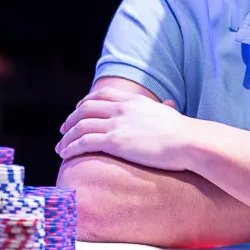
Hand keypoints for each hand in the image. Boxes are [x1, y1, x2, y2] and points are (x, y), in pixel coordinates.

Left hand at [56, 88, 194, 170]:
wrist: (189, 142)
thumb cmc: (184, 133)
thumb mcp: (170, 114)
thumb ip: (163, 109)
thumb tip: (169, 105)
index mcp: (134, 100)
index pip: (102, 95)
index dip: (85, 102)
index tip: (78, 110)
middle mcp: (122, 108)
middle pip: (86, 109)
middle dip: (71, 119)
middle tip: (63, 130)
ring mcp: (117, 124)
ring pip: (80, 126)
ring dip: (67, 136)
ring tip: (60, 147)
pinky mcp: (115, 142)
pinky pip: (84, 142)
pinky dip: (71, 147)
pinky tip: (66, 155)